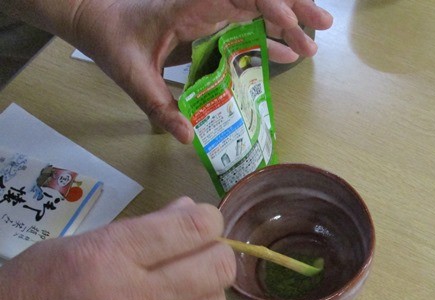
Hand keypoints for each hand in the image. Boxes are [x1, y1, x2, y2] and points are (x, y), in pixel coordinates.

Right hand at [0, 197, 235, 299]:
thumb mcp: (80, 242)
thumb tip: (190, 212)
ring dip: (207, 291)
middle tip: (198, 253)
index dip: (208, 218)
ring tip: (184, 287)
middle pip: (218, 269)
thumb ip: (142, 229)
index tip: (201, 222)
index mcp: (111, 257)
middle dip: (216, 253)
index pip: (193, 228)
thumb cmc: (33, 288)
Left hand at [65, 0, 332, 143]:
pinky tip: (289, 55)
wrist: (97, 19)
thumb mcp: (132, 75)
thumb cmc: (113, 40)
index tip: (290, 26)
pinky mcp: (211, 20)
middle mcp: (207, 1)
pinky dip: (270, 37)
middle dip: (295, 7)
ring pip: (260, 8)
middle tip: (323, 25)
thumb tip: (189, 137)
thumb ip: (160, 106)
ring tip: (315, 42)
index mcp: (191, 4)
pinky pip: (248, 24)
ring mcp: (212, 9)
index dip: (269, 6)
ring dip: (290, 22)